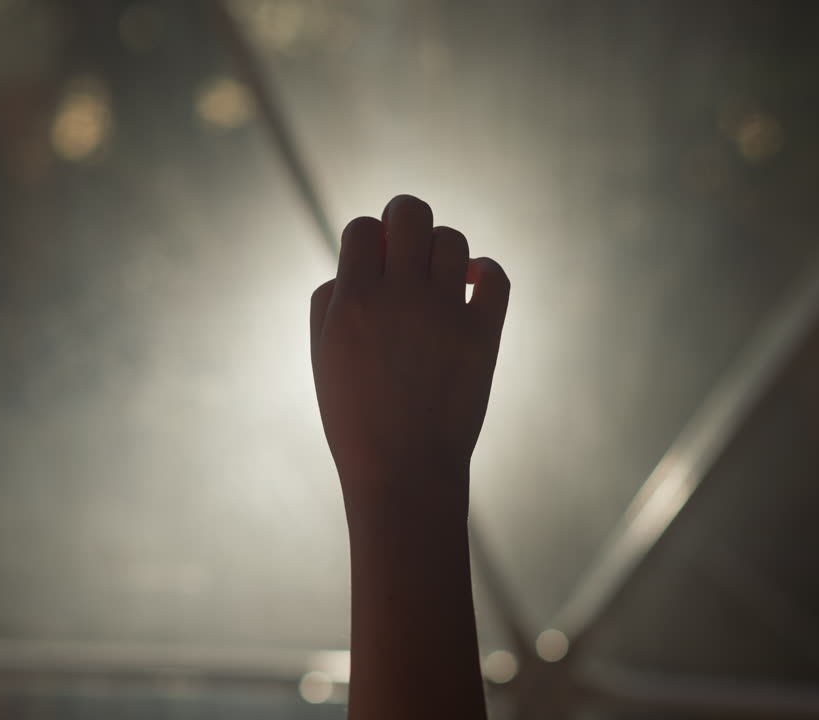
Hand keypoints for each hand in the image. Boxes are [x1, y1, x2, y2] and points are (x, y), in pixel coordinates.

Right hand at [310, 195, 508, 513]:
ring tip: (436, 276)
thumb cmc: (355, 417)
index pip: (362, 228)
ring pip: (452, 239)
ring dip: (441, 249)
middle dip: (405, 219)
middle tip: (405, 244)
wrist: (403, 471)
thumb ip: (329, 301)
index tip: (372, 260)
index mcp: (353, 301)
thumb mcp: (322, 356)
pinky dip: (485, 271)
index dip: (367, 237)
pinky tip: (469, 285)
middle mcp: (399, 297)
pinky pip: (496, 276)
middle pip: (411, 213)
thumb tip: (353, 263)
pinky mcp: (483, 334)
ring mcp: (445, 313)